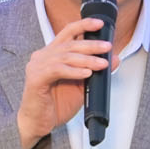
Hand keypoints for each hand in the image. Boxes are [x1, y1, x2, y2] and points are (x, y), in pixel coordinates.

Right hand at [15, 17, 115, 148]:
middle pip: (69, 43)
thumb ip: (95, 70)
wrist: (38, 123)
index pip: (67, 32)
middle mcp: (43, 56)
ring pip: (65, 56)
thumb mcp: (81, 85)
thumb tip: (114, 59)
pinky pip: (57, 70)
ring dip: (86, 59)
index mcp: (52, 54)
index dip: (83, 25)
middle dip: (91, 44)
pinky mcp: (36, 78)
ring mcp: (37, 66)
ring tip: (101, 64)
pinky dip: (74, 71)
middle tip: (107, 47)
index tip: (100, 24)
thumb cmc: (55, 104)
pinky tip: (86, 74)